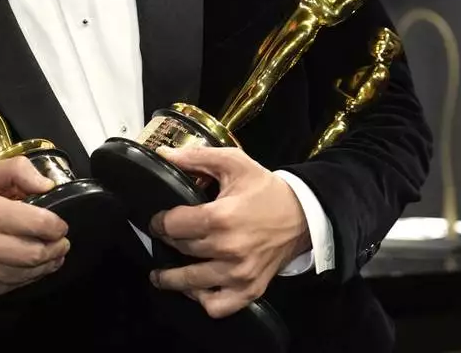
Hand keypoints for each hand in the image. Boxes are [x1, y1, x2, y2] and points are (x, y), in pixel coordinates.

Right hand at [0, 157, 68, 302]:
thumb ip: (17, 170)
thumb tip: (48, 185)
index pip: (37, 223)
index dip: (57, 226)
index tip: (61, 225)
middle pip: (36, 253)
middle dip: (57, 248)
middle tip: (62, 241)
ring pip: (27, 274)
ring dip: (47, 265)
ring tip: (53, 254)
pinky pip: (12, 287)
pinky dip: (27, 277)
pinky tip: (31, 266)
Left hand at [148, 146, 310, 317]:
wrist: (302, 214)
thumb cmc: (264, 189)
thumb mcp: (233, 163)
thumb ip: (196, 156)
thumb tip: (163, 154)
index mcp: (222, 217)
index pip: (173, 225)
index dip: (159, 222)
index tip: (158, 221)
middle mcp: (229, 249)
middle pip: (181, 250)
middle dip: (167, 243)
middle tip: (164, 238)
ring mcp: (240, 274)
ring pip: (191, 283)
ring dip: (172, 278)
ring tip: (162, 274)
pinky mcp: (250, 290)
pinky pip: (217, 306)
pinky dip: (202, 300)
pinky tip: (195, 289)